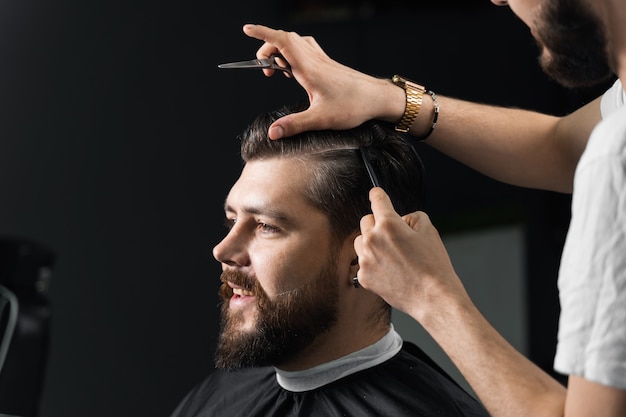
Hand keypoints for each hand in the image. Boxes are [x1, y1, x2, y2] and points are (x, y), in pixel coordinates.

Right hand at [242, 24, 400, 138]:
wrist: (378, 98)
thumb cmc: (354, 106)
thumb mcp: (321, 119)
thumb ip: (295, 125)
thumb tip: (272, 132)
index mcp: (309, 68)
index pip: (282, 41)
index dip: (262, 33)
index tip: (246, 29)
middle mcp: (315, 60)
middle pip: (285, 39)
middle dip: (267, 47)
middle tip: (262, 68)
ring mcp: (322, 61)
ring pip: (296, 42)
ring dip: (281, 49)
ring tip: (276, 70)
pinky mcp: (328, 65)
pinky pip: (306, 49)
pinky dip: (294, 53)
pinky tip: (294, 70)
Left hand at [354, 187, 467, 318]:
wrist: (432, 297)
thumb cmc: (433, 266)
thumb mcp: (429, 231)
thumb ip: (413, 217)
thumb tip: (402, 220)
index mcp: (388, 224)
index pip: (377, 200)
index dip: (378, 195)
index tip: (376, 194)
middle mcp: (372, 239)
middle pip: (366, 220)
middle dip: (378, 223)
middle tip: (393, 235)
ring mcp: (365, 259)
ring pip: (360, 241)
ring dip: (371, 243)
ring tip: (390, 254)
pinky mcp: (363, 276)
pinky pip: (362, 262)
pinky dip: (372, 263)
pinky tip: (388, 270)